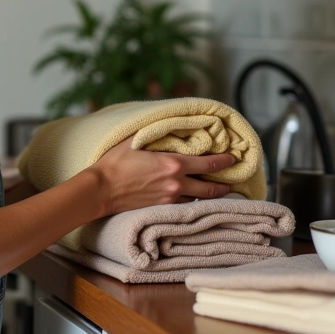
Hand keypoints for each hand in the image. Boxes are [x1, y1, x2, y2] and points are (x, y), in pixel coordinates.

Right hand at [90, 137, 235, 215]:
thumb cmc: (115, 162)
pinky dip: (191, 200)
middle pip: (210, 188)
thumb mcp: (136, 139)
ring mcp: (169, 199)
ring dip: (208, 194)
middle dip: (224, 185)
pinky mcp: (161, 208)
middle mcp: (176, 184)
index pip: (208, 163)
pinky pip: (183, 205)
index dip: (224, 161)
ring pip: (197, 198)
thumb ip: (156, 132)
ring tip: (215, 190)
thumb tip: (169, 125)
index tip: (233, 159)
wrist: (101, 190)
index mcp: (173, 164)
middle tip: (232, 182)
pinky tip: (192, 197)